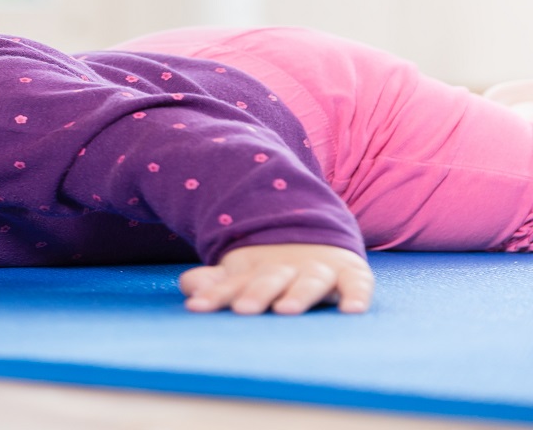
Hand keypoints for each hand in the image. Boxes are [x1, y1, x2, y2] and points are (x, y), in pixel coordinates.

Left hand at [179, 243, 373, 314]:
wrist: (315, 238)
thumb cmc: (269, 272)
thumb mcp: (239, 276)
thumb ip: (213, 284)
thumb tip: (191, 290)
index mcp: (254, 270)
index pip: (231, 283)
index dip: (214, 294)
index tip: (197, 307)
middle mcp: (286, 268)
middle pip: (269, 279)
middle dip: (256, 294)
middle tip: (244, 309)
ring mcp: (318, 269)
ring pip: (309, 281)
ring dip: (298, 294)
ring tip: (287, 310)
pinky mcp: (350, 273)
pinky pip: (356, 283)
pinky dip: (356, 294)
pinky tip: (352, 310)